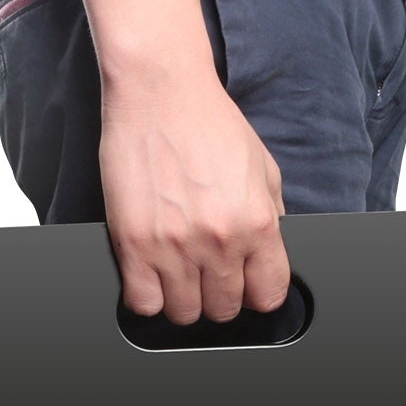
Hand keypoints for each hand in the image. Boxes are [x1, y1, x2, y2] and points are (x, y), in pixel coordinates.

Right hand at [100, 66, 288, 325]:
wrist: (160, 91)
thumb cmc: (208, 122)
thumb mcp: (262, 168)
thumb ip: (271, 218)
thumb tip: (267, 258)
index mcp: (257, 223)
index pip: (269, 296)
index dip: (258, 293)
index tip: (246, 285)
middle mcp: (219, 241)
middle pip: (225, 310)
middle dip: (218, 294)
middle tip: (207, 270)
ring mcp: (174, 247)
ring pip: (185, 314)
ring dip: (182, 298)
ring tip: (178, 271)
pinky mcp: (134, 245)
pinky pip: (144, 304)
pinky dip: (147, 297)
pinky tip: (151, 274)